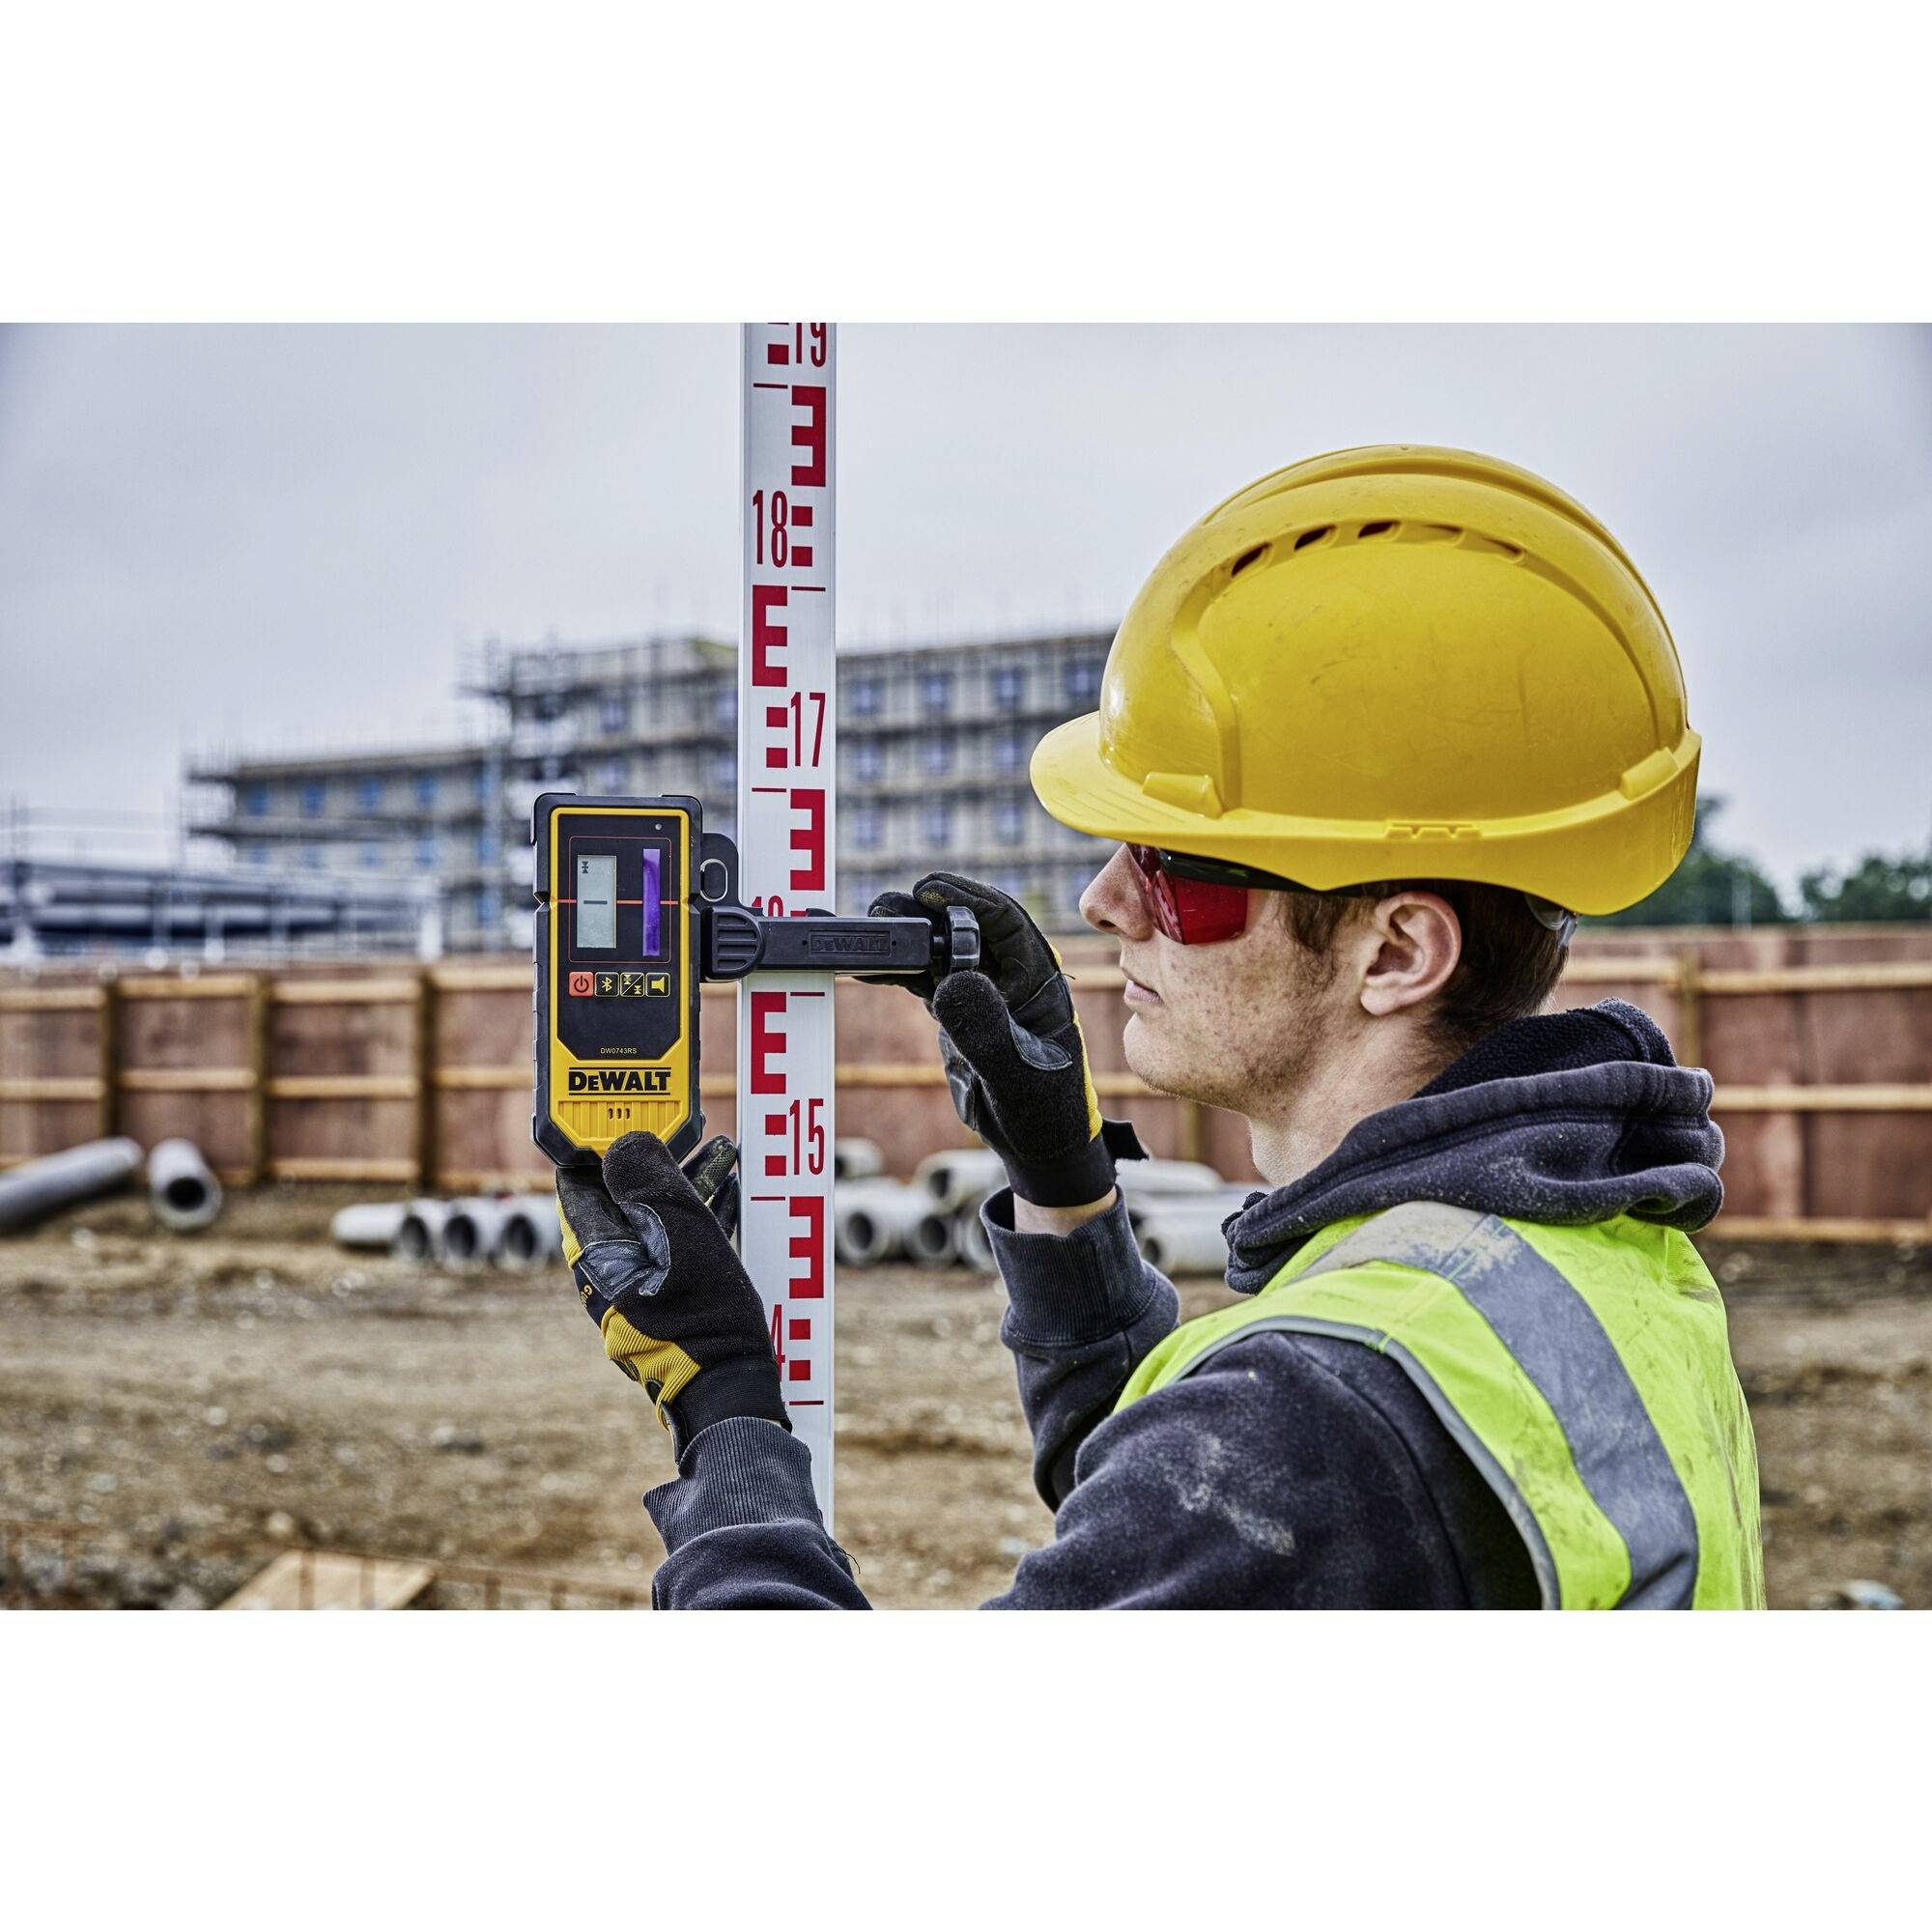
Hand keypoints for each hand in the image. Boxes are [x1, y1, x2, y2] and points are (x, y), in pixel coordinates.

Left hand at [555, 1131, 785, 1455]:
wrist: (731, 1388)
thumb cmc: (703, 1313)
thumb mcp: (678, 1230)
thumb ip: (647, 1179)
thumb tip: (622, 1141)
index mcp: (595, 1253)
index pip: (578, 1180)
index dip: (599, 1140)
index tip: (630, 1110)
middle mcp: (608, 1270)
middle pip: (622, 1196)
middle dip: (656, 1157)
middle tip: (686, 1126)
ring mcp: (639, 1287)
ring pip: (655, 1218)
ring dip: (685, 1182)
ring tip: (722, 1151)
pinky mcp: (670, 1299)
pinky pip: (678, 1243)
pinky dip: (700, 1214)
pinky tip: (731, 1191)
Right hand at [864, 872, 1143, 1205]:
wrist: (1037, 1144)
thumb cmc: (1044, 1112)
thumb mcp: (1018, 1074)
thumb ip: (987, 1030)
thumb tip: (951, 981)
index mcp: (1040, 977)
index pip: (1004, 919)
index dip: (966, 897)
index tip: (928, 890)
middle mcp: (1011, 975)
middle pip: (965, 924)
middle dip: (925, 910)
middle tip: (884, 907)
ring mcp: (982, 990)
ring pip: (939, 948)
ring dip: (905, 939)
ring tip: (868, 930)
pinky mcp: (957, 1010)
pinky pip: (924, 979)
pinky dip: (897, 971)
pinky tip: (867, 967)